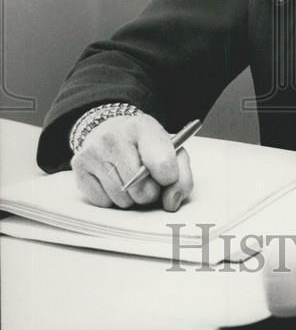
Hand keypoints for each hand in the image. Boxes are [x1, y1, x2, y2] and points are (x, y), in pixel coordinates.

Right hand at [71, 112, 192, 210]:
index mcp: (143, 127)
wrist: (111, 129)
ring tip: (129, 178)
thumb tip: (171, 202)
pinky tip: (112, 180)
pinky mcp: (79, 167)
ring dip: (131, 197)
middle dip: (149, 192)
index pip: (163, 165)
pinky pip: (103, 202)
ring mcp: (93, 152)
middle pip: (142, 190)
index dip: (170, 179)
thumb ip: (181, 177)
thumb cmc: (145, 144)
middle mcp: (113, 137)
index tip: (167, 177)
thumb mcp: (171, 150)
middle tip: (147, 179)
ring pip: (122, 200)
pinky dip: (111, 198)